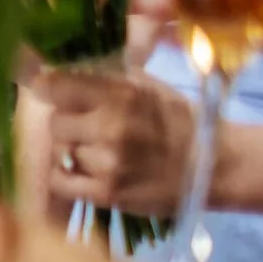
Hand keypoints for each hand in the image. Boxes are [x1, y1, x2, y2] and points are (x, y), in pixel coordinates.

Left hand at [35, 68, 194, 216]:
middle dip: (67, 124)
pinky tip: (83, 173)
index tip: (48, 91)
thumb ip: (107, 79)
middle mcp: (113, 125)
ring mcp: (108, 162)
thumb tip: (57, 68)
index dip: (48, 88)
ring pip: (57, 152)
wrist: (214, 166)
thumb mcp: (148, 88)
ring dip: (69, 152)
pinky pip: (59, 181)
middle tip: (84, 128)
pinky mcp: (106, 193)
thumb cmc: (177, 122)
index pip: (57, 85)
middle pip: (55, 122)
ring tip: (93, 152)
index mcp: (124, 93)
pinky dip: (65, 177)